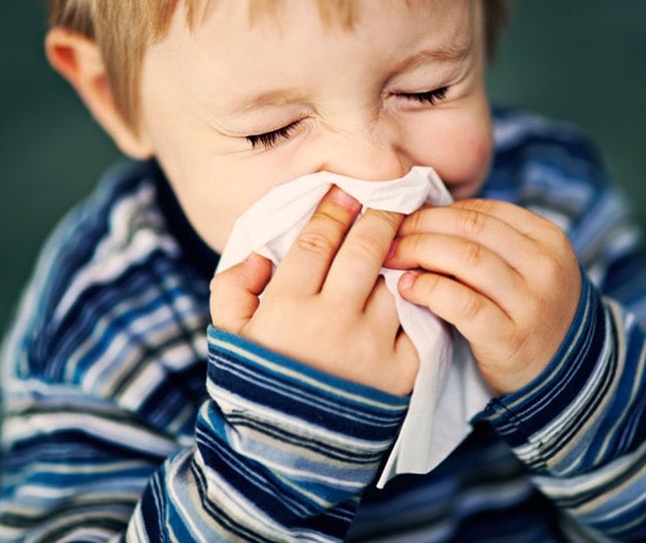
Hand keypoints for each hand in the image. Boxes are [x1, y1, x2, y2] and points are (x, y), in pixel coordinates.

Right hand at [210, 186, 418, 395]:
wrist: (289, 455)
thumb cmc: (257, 386)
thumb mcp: (228, 338)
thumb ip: (232, 289)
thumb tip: (262, 255)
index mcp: (288, 306)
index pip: (317, 240)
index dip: (333, 209)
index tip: (345, 190)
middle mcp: (333, 320)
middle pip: (365, 249)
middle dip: (379, 215)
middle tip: (389, 197)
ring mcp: (372, 345)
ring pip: (394, 280)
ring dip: (401, 255)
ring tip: (408, 235)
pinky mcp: (403, 370)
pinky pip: (417, 320)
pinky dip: (417, 298)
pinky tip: (418, 282)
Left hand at [383, 198, 581, 393]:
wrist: (561, 378)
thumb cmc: (527, 313)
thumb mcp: (525, 267)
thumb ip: (487, 241)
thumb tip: (424, 212)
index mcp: (549, 239)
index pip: (482, 210)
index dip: (436, 211)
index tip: (406, 219)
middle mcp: (545, 267)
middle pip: (470, 228)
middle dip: (421, 227)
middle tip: (390, 237)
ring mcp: (532, 303)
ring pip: (465, 259)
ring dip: (419, 252)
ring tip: (393, 259)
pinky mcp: (510, 339)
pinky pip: (461, 304)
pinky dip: (428, 289)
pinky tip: (407, 288)